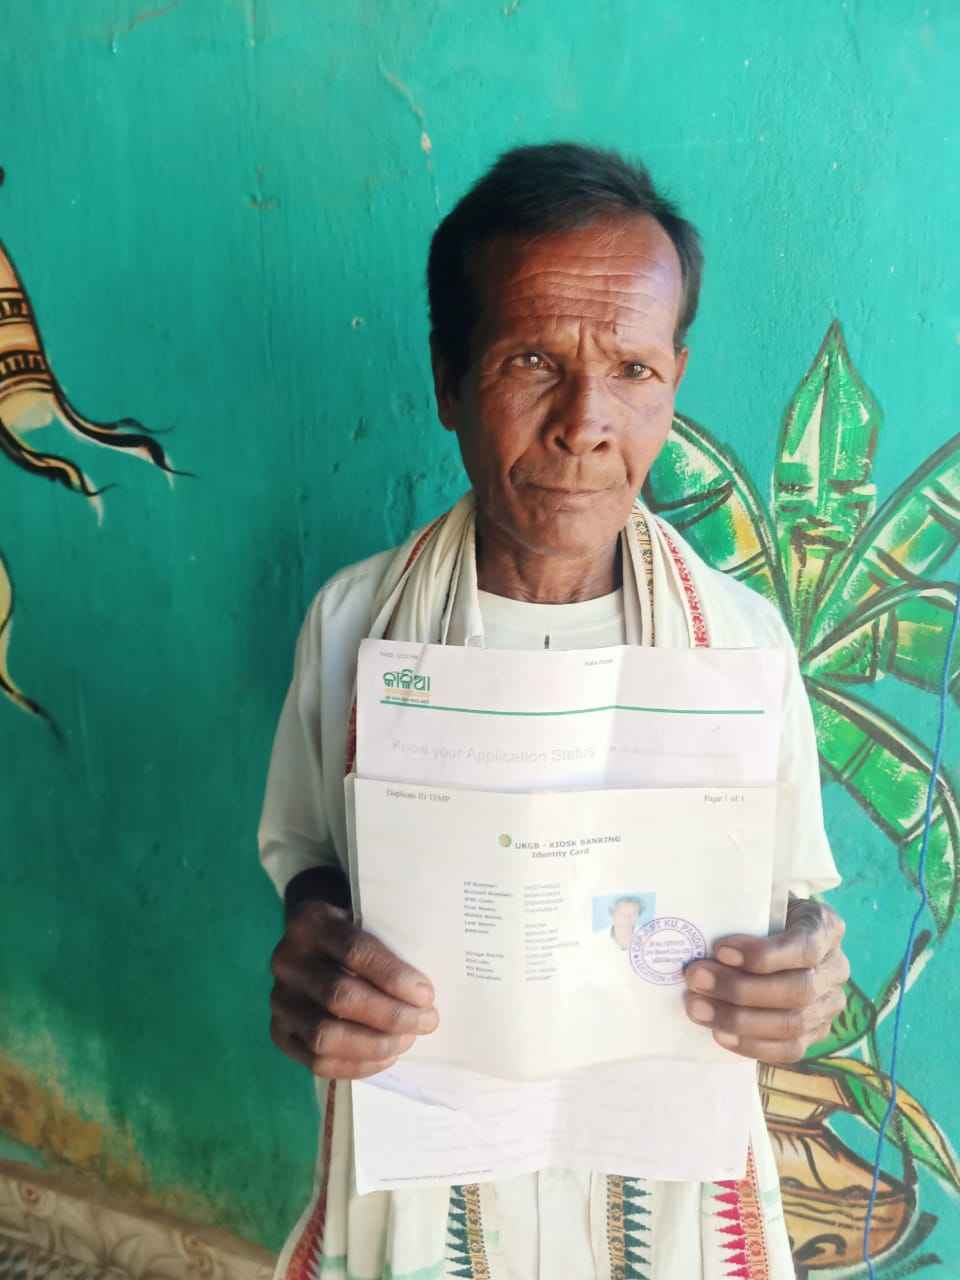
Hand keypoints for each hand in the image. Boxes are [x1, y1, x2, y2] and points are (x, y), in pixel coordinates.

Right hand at [270, 900, 438, 1078]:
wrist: (313, 943)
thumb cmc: (353, 930)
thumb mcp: (367, 918)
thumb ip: (389, 943)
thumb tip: (421, 992)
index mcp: (310, 922)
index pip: (354, 952)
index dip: (393, 977)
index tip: (426, 995)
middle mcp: (286, 960)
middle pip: (340, 997)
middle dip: (391, 1015)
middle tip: (426, 1021)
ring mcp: (279, 999)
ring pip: (325, 1035)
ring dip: (375, 1044)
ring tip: (407, 1040)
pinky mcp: (279, 1032)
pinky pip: (317, 1062)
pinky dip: (357, 1065)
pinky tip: (386, 1057)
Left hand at [683, 898, 848, 1063]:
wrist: (777, 933)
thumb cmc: (763, 913)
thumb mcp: (761, 899)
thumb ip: (743, 912)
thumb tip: (700, 934)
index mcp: (826, 927)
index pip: (804, 947)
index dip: (763, 954)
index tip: (719, 950)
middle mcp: (836, 968)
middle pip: (798, 991)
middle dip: (741, 989)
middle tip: (696, 978)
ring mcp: (830, 1003)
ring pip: (793, 1024)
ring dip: (739, 1020)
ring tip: (698, 1007)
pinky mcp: (817, 1031)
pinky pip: (790, 1049)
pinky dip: (752, 1045)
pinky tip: (720, 1034)